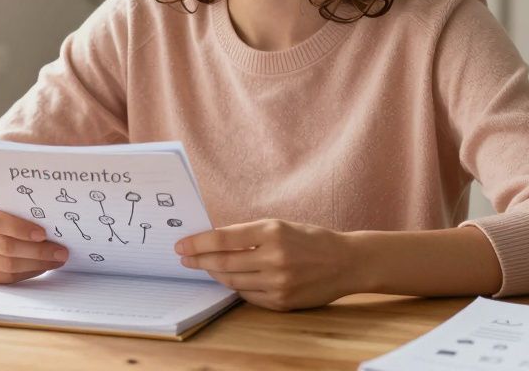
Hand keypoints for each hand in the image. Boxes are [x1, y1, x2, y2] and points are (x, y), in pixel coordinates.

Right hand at [0, 198, 68, 285]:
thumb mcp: (4, 207)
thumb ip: (21, 212)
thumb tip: (55, 226)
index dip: (20, 228)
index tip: (44, 234)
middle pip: (5, 247)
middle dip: (38, 251)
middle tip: (61, 252)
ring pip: (7, 265)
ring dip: (37, 264)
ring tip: (56, 260)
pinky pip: (6, 278)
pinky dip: (27, 273)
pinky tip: (41, 267)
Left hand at [174, 219, 356, 310]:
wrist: (346, 262)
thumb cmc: (311, 239)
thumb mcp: (280, 226)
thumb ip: (249, 234)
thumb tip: (214, 241)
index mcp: (272, 232)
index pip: (224, 239)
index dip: (198, 242)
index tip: (181, 244)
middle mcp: (274, 257)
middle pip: (223, 262)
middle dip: (198, 260)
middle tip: (184, 258)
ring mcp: (278, 283)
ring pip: (232, 281)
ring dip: (215, 273)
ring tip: (206, 267)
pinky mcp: (281, 302)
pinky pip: (248, 295)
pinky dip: (236, 286)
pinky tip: (231, 278)